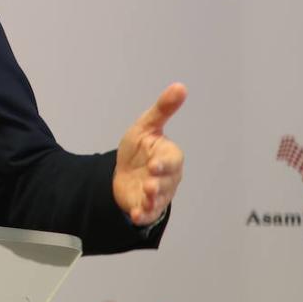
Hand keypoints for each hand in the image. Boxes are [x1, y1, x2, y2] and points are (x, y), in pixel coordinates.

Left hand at [112, 83, 185, 225]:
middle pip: (167, 181)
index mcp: (169, 157)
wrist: (121, 172)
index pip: (172, 160)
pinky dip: (143, 215)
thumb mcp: (147, 126)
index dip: (165, 163)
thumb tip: (180, 86)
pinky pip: (148, 213)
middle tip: (150, 182)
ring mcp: (158, 194)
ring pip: (159, 198)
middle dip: (159, 182)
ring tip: (145, 195)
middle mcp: (167, 177)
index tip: (155, 163)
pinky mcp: (146, 207)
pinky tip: (136, 215)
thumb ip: (163, 109)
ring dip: (152, 199)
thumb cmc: (138, 149)